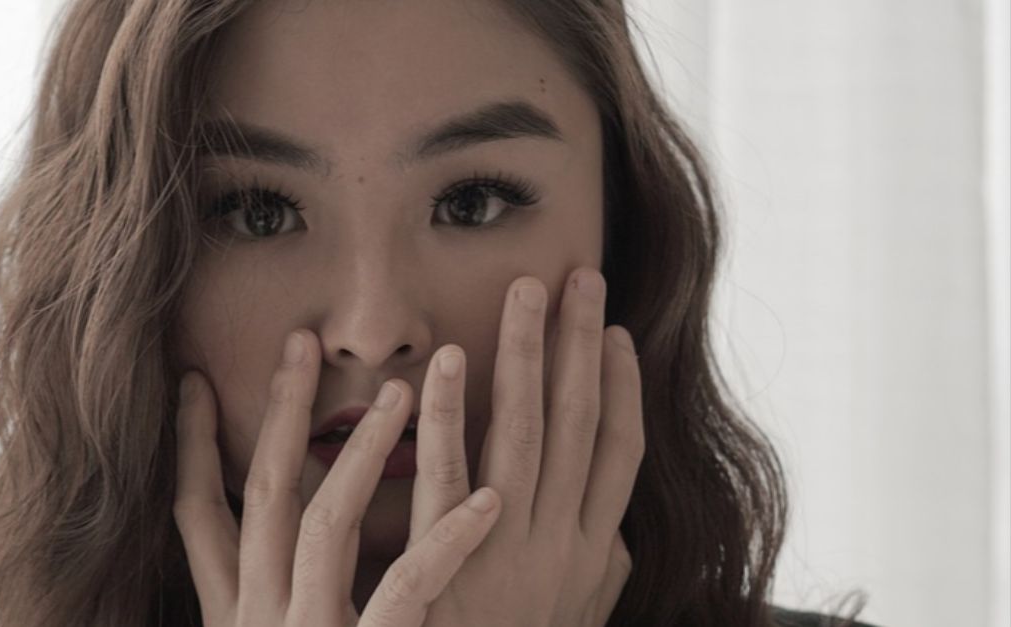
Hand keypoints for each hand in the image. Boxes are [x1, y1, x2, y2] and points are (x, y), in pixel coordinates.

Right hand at [173, 331, 503, 625]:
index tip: (188, 380)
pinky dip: (446, 545)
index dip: (188, 446)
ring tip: (401, 392)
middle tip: (299, 341)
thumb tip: (302, 543)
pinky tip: (489, 503)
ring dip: (362, 452)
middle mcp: (258, 618)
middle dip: (277, 413)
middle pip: (262, 492)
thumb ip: (283, 600)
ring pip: (322, 522)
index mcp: (235, 613)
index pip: (198, 513)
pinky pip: (403, 592)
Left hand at [409, 267, 642, 626]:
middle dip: (581, 347)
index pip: (618, 454)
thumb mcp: (572, 618)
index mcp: (591, 554)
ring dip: (530, 360)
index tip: (615, 333)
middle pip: (580, 426)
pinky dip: (454, 417)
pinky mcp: (447, 563)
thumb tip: (616, 529)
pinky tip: (452, 364)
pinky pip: (451, 477)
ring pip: (527, 436)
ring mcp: (508, 553)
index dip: (620, 389)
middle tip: (580, 278)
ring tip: (528, 292)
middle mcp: (562, 546)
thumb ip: (596, 574)